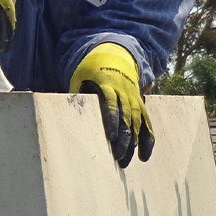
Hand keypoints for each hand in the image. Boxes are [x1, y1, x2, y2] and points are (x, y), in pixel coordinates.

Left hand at [71, 43, 153, 167]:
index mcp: (108, 84)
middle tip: (118, 157)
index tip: (111, 136)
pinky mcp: (140, 103)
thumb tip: (67, 109)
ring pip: (138, 123)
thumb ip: (76, 91)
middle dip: (123, 138)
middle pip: (126, 118)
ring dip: (134, 143)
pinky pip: (147, 122)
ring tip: (127, 161)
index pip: (111, 104)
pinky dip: (148, 139)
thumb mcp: (80, 75)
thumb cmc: (91, 68)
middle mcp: (125, 92)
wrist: (115, 54)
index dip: (112, 120)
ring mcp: (134, 98)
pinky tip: (144, 155)